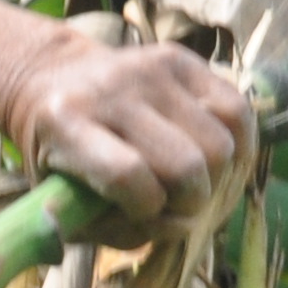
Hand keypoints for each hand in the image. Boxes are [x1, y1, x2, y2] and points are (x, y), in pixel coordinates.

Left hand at [0, 23, 254, 239]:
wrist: (49, 78)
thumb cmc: (55, 154)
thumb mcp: (60, 202)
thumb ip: (114, 228)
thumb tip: (177, 224)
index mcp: (64, 123)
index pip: (128, 176)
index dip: (147, 210)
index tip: (141, 214)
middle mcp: (108, 90)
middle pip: (186, 164)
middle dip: (190, 202)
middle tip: (174, 205)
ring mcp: (146, 69)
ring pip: (219, 143)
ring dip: (216, 179)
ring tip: (191, 183)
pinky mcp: (179, 59)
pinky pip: (236, 111)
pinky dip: (238, 145)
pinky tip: (216, 160)